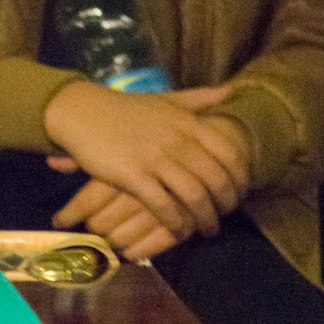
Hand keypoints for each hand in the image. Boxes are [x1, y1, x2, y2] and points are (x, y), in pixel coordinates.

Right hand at [42, 83, 249, 241]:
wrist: (83, 112)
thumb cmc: (126, 108)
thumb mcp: (166, 99)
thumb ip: (199, 99)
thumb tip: (230, 92)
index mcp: (187, 122)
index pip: (228, 154)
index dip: (239, 178)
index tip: (240, 193)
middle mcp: (176, 140)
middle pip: (215, 179)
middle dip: (225, 203)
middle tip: (225, 216)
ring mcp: (155, 158)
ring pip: (194, 196)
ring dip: (204, 218)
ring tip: (207, 229)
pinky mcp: (133, 175)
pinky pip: (163, 206)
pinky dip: (175, 222)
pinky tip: (178, 230)